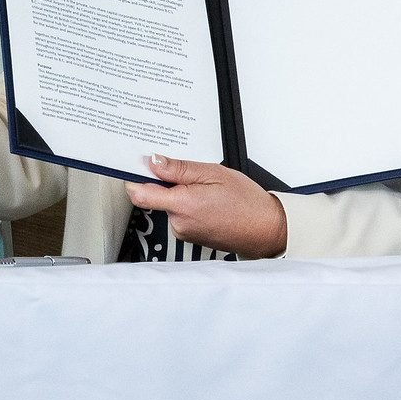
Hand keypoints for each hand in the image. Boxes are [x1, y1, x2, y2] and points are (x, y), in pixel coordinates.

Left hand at [125, 155, 287, 257]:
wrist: (266, 229)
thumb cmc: (247, 203)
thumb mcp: (213, 174)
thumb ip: (179, 169)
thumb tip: (154, 162)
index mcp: (182, 205)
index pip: (139, 194)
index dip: (134, 177)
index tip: (137, 166)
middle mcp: (179, 222)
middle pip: (156, 197)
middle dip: (169, 183)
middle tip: (193, 175)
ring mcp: (184, 232)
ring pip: (169, 205)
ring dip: (181, 195)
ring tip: (207, 191)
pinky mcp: (190, 237)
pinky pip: (181, 216)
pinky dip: (189, 206)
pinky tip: (209, 203)